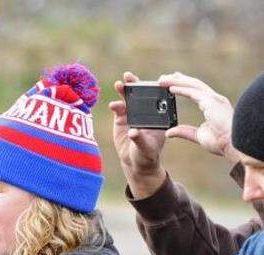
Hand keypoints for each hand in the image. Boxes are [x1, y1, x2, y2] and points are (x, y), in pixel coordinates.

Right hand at [109, 71, 167, 198]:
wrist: (135, 161)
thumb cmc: (146, 154)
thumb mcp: (146, 148)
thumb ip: (140, 139)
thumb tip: (133, 132)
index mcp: (158, 115)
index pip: (157, 98)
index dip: (154, 88)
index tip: (151, 81)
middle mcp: (146, 112)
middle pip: (141, 94)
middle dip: (135, 84)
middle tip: (129, 76)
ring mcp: (133, 114)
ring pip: (128, 99)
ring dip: (123, 91)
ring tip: (119, 84)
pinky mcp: (121, 119)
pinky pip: (118, 109)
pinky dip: (115, 105)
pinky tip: (112, 104)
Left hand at [159, 72, 236, 160]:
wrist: (233, 144)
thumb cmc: (221, 142)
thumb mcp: (198, 136)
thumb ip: (184, 132)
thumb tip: (168, 133)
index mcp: (214, 106)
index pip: (197, 92)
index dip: (185, 86)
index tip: (173, 83)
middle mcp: (215, 99)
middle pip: (194, 85)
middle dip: (178, 80)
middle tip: (163, 78)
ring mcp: (214, 99)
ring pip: (193, 85)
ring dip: (177, 81)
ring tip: (162, 80)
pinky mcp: (211, 102)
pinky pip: (193, 93)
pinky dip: (181, 89)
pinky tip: (171, 88)